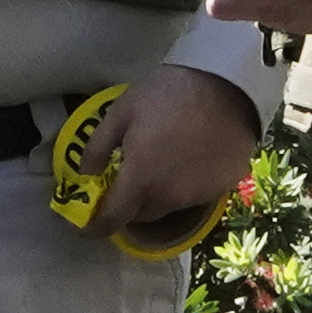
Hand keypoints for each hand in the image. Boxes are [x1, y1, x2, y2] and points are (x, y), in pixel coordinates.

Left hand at [72, 64, 259, 241]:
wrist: (227, 84)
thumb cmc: (168, 94)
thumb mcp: (122, 112)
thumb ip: (97, 148)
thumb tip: (85, 176)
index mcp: (140, 180)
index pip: (110, 220)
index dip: (92, 228)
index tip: (83, 225)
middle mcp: (168, 197)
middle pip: (139, 215)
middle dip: (127, 204)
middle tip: (126, 179)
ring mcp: (197, 196)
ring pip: (166, 206)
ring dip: (156, 194)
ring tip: (159, 162)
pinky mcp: (221, 189)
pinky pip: (192, 196)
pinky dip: (182, 185)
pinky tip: (187, 158)